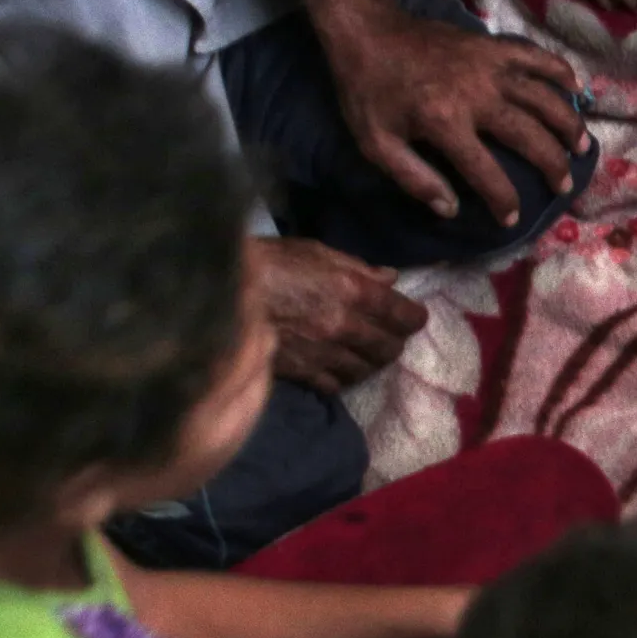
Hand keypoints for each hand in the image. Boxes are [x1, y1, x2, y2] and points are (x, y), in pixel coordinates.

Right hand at [250, 235, 427, 391]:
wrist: (222, 294)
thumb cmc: (269, 262)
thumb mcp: (317, 252)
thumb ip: (358, 268)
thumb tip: (390, 278)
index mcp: (354, 291)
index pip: (404, 315)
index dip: (414, 318)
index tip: (414, 317)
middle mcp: (346, 326)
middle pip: (389, 348)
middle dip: (394, 342)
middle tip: (390, 336)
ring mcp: (325, 353)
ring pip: (366, 369)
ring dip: (370, 362)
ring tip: (365, 354)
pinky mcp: (303, 373)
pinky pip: (336, 385)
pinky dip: (342, 378)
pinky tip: (337, 368)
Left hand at [322, 0, 587, 227]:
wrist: (367, 30)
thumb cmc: (368, 90)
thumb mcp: (376, 143)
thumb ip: (415, 179)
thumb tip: (452, 210)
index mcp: (446, 123)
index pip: (486, 173)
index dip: (503, 201)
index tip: (512, 220)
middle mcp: (477, 95)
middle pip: (530, 136)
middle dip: (552, 165)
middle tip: (564, 186)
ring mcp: (490, 66)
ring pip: (544, 98)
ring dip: (568, 124)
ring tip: (583, 146)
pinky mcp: (493, 46)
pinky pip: (537, 57)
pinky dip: (560, 71)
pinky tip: (577, 89)